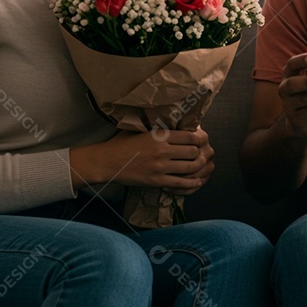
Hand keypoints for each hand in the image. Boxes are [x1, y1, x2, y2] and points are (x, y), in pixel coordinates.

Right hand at [70, 128, 209, 190]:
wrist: (107, 161)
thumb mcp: (141, 130)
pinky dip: (191, 182)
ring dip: (198, 167)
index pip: (190, 136)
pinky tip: (197, 181)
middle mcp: (162, 150)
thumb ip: (158, 128)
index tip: (200, 140)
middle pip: (193, 152)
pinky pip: (180, 183)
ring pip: (190, 167)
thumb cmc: (122, 143)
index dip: (199, 138)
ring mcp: (160, 167)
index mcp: (159, 135)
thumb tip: (175, 123)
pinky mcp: (157, 180)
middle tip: (199, 153)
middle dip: (199, 153)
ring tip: (199, 165)